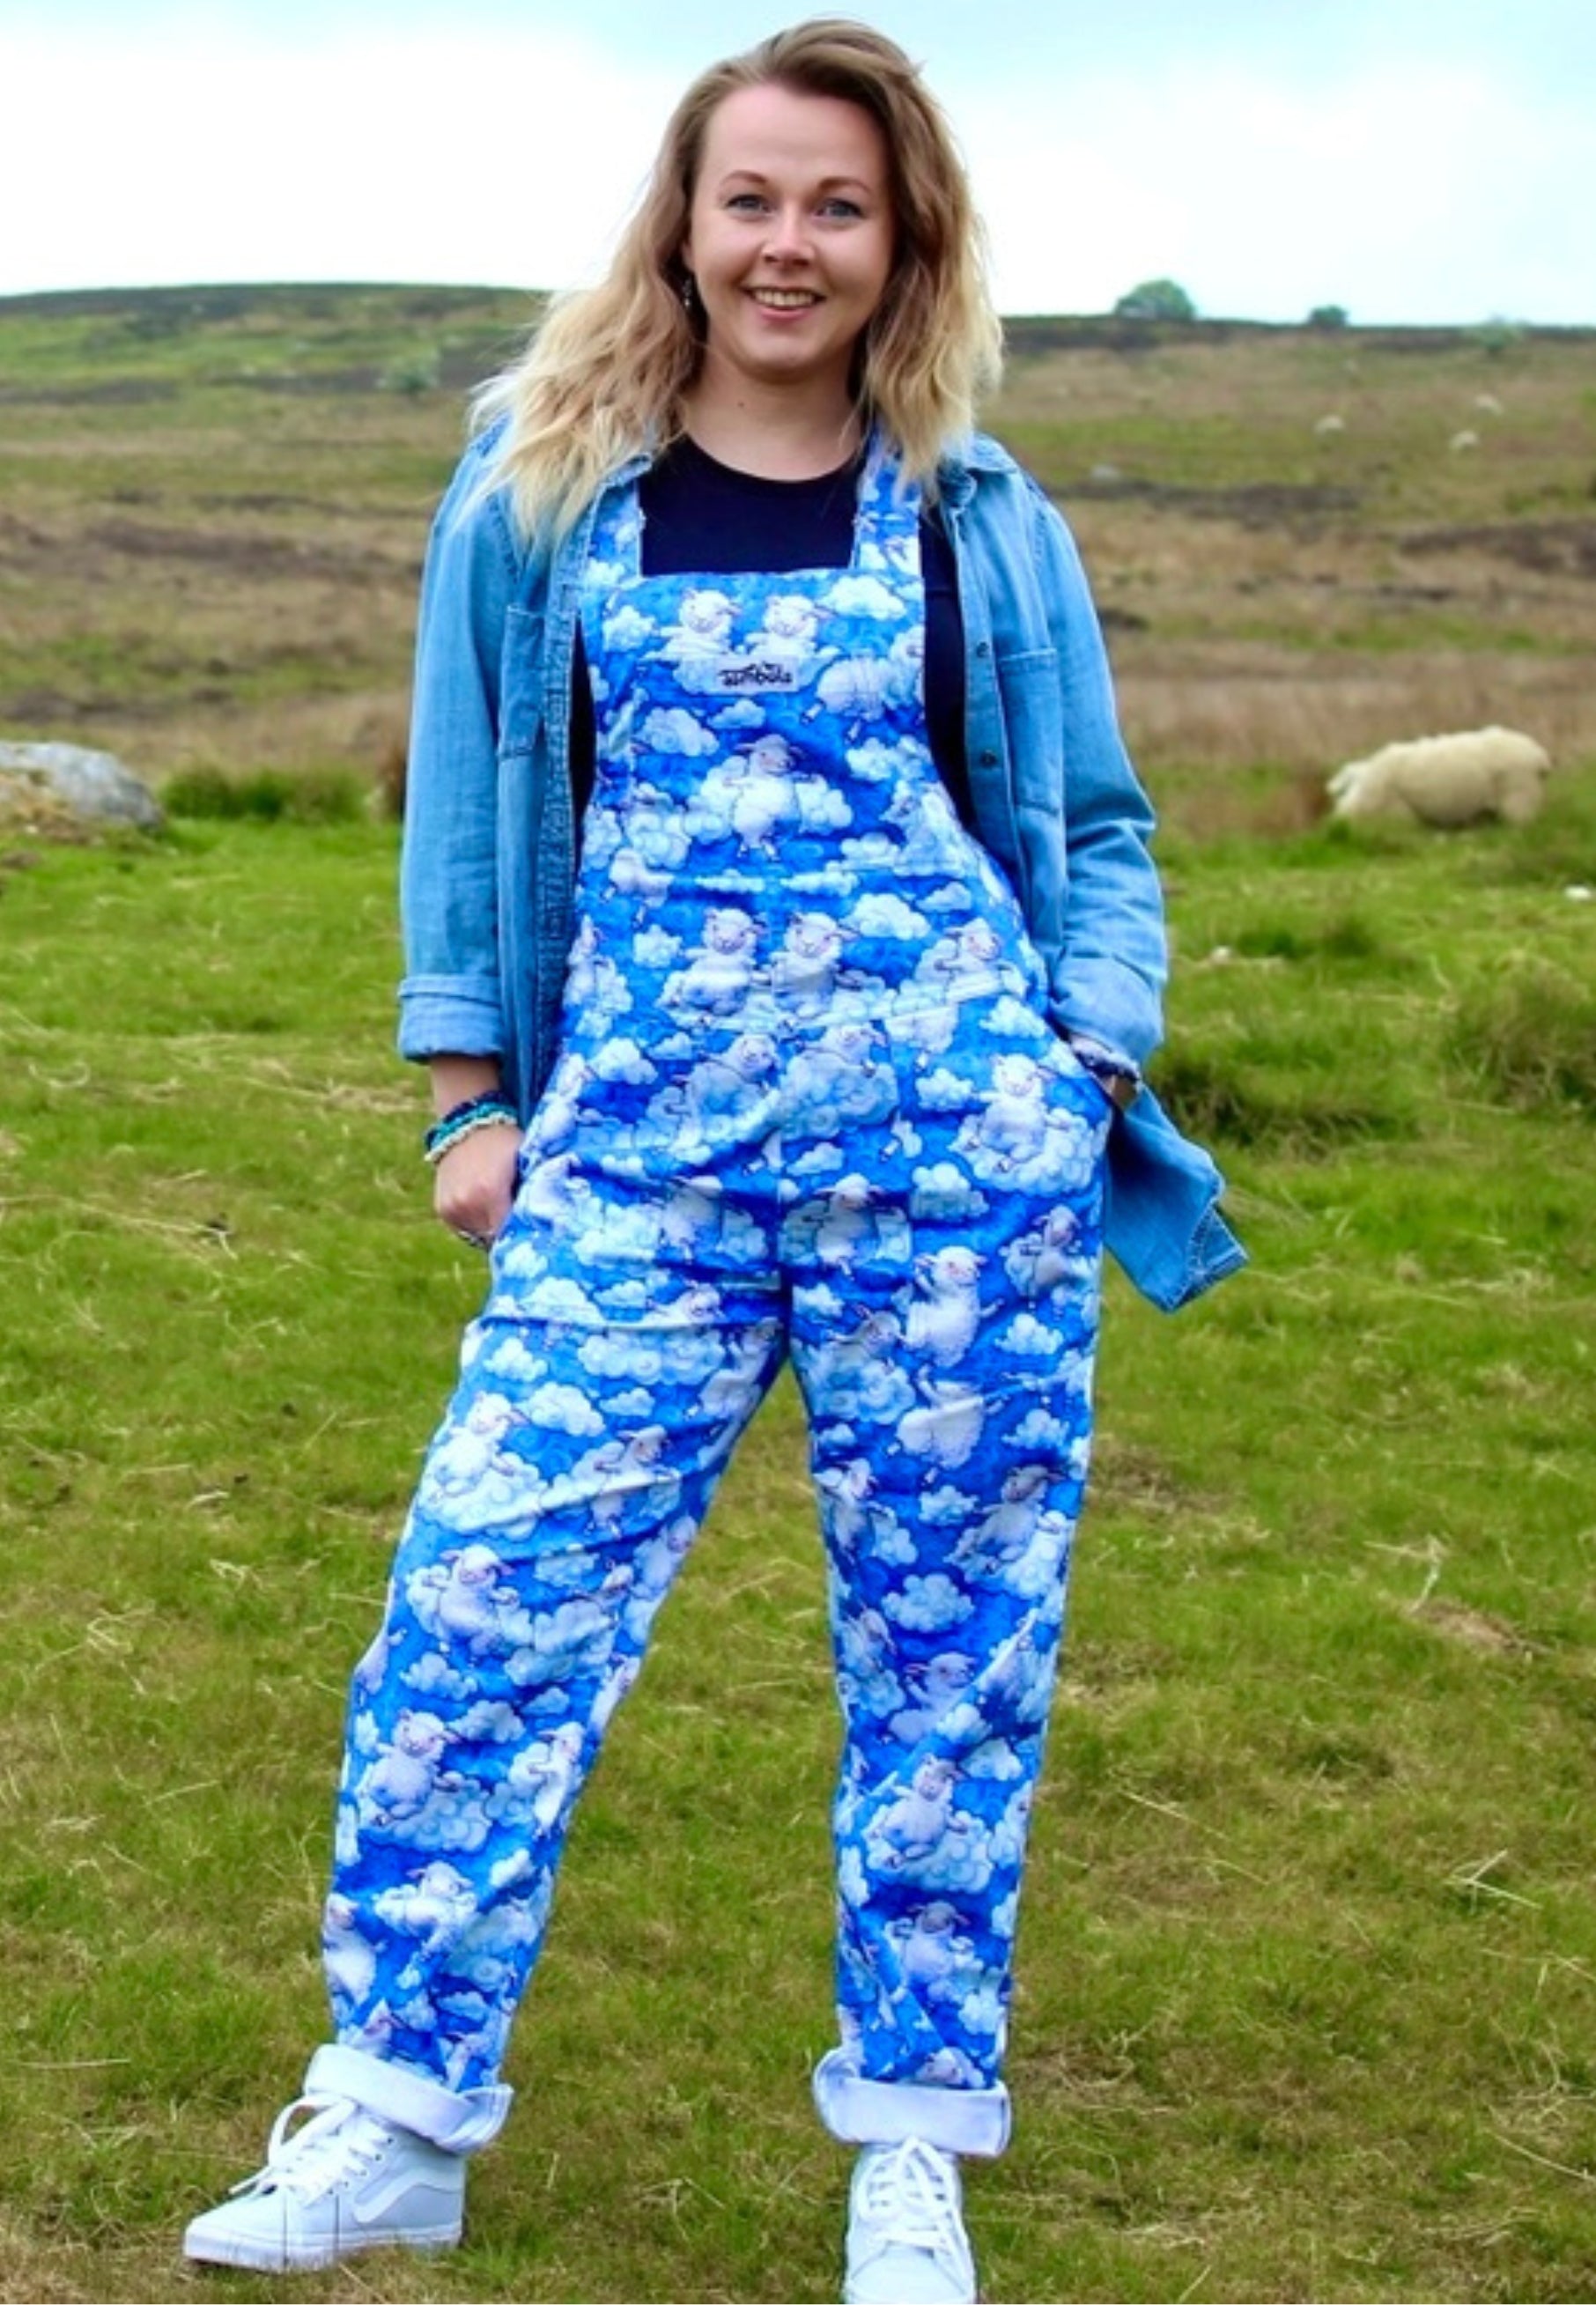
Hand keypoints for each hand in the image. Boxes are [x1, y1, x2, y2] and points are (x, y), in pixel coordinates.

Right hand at [432, 1122, 521, 1247]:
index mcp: (490, 1192)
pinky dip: (476, 1223)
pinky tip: (484, 1205)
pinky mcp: (442, 1210)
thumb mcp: (524, 1162)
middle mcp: (466, 1204)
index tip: (532, 1232)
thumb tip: (544, 1221)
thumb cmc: (503, 1142)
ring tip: (500, 1210)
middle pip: (493, 1238)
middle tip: (519, 1221)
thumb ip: (532, 1193)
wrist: (466, 1125)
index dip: (522, 1235)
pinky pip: (465, 1229)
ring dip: (490, 1229)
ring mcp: (451, 1208)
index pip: (509, 1233)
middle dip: (507, 1233)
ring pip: (479, 1236)